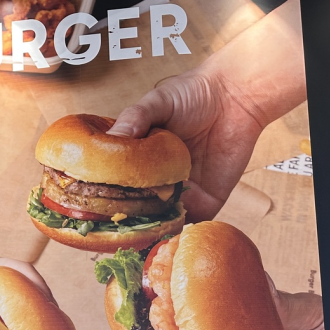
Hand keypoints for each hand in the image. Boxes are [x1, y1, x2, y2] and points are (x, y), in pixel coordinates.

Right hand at [109, 0, 305, 220]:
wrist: (237, 95)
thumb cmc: (194, 92)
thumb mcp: (155, 102)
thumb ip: (133, 119)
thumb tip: (111, 139)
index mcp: (140, 159)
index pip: (117, 183)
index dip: (105, 195)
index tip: (92, 204)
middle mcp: (157, 180)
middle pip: (136, 208)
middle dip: (125, 219)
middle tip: (111, 225)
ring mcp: (181, 193)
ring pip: (160, 222)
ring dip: (148, 230)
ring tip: (133, 237)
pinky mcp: (207, 200)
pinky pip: (191, 224)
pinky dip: (179, 234)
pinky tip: (164, 237)